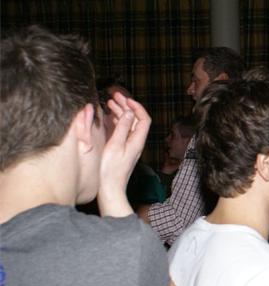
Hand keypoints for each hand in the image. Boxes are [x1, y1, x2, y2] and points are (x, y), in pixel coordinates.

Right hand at [97, 92, 150, 216]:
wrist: (109, 190)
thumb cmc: (110, 171)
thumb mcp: (115, 146)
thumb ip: (122, 128)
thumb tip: (129, 112)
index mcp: (137, 141)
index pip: (144, 119)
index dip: (136, 106)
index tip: (125, 98)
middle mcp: (135, 143)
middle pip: (135, 120)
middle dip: (126, 106)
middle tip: (115, 95)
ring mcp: (128, 146)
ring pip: (127, 125)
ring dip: (120, 113)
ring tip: (109, 102)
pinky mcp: (120, 150)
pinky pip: (120, 132)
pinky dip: (115, 122)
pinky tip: (108, 117)